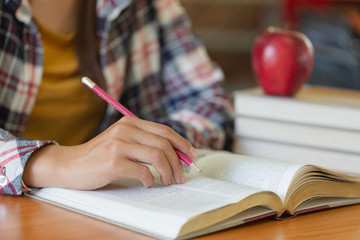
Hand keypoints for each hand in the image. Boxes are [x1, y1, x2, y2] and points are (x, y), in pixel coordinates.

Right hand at [23, 116, 197, 189]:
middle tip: (182, 176)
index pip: (164, 130)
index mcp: (130, 122)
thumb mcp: (122, 141)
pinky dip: (151, 180)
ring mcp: (118, 144)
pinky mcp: (113, 161)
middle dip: (179, 162)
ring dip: (169, 172)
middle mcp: (125, 129)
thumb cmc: (100, 156)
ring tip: (169, 181)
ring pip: (158, 156)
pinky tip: (148, 183)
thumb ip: (144, 143)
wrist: (70, 165)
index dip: (182, 143)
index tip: (192, 155)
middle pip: (164, 144)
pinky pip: (143, 171)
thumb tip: (176, 155)